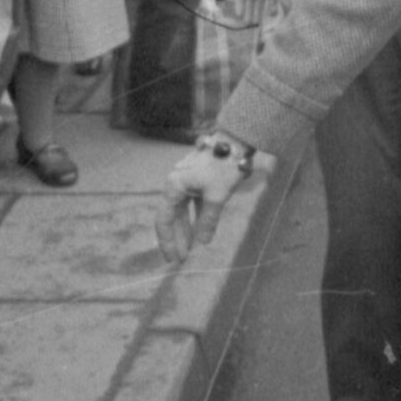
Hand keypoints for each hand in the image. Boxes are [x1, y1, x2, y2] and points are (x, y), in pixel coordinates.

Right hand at [156, 139, 251, 262]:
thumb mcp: (216, 196)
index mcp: (174, 186)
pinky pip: (193, 204)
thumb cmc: (223, 167)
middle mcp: (176, 184)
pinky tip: (200, 232)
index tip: (172, 259)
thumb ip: (208, 221)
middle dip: (177, 239)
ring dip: (186, 230)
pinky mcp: (198, 180)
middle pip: (172, 217)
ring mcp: (187, 182)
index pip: (164, 220)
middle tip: (181, 260)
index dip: (167, 241)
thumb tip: (202, 243)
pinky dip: (196, 218)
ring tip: (190, 250)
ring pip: (183, 211)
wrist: (236, 141)